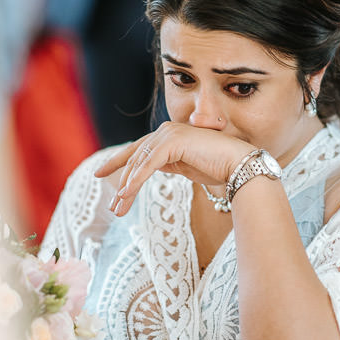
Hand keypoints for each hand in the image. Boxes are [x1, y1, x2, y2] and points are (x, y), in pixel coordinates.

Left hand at [94, 122, 254, 215]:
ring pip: (139, 163)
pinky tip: (126, 194)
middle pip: (134, 157)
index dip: (117, 162)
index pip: (137, 149)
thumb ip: (168, 164)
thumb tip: (149, 170)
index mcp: (167, 135)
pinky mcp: (173, 143)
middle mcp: (165, 131)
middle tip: (112, 206)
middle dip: (121, 182)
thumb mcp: (185, 166)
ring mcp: (168, 134)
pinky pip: (148, 164)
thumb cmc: (218, 166)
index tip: (99, 174)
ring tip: (119, 208)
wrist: (239, 164)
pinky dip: (136, 180)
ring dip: (127, 188)